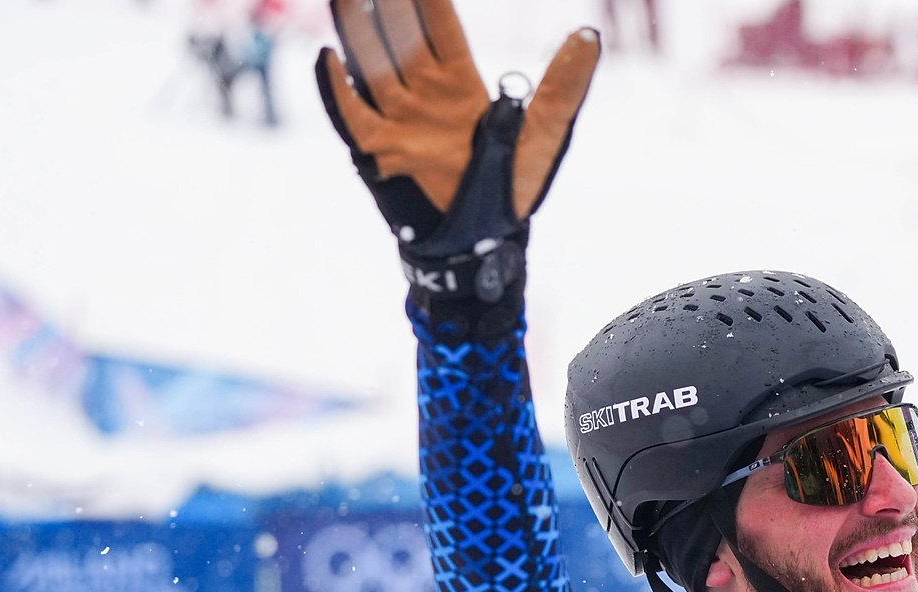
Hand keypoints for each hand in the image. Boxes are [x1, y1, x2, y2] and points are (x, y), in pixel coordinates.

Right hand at [316, 0, 599, 304]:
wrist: (486, 241)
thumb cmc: (515, 183)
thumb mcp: (547, 131)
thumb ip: (565, 85)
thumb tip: (590, 37)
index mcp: (461, 81)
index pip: (440, 26)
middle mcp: (425, 92)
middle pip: (400, 34)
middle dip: (388, 2)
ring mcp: (401, 118)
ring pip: (373, 63)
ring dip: (356, 27)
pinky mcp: (383, 150)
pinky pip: (353, 115)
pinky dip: (337, 89)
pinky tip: (328, 57)